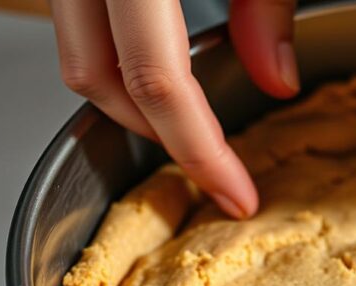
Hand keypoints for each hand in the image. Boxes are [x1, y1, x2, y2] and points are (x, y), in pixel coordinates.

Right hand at [49, 0, 301, 218]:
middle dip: (153, 135)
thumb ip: (268, 8)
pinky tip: (166, 65)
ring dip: (127, 97)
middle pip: (95, 76)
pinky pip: (83, 22)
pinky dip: (117, 55)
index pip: (154, 78)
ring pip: (77, 51)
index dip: (199, 149)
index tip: (236, 196)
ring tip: (189, 126)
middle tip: (209, 170)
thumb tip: (278, 81)